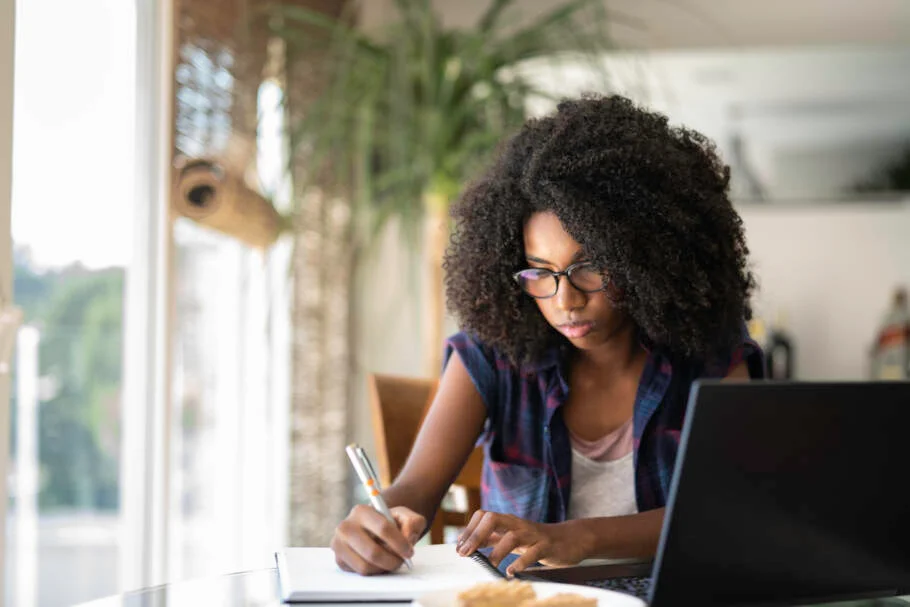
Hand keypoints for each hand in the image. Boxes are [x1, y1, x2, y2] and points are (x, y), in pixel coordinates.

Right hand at [331, 504, 425, 574]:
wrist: (372, 528)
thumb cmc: (389, 522)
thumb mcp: (405, 516)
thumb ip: (412, 522)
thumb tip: (408, 539)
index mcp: (361, 511)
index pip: (383, 528)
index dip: (399, 543)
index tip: (409, 552)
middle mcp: (346, 527)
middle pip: (373, 552)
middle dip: (392, 560)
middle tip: (402, 561)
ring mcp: (339, 544)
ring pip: (366, 566)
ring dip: (384, 568)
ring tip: (391, 561)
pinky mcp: (339, 559)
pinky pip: (360, 572)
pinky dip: (374, 571)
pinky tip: (379, 563)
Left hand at [456, 510, 589, 575]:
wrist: (571, 538)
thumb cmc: (537, 539)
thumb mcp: (512, 536)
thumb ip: (492, 537)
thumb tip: (466, 542)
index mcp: (508, 521)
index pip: (483, 515)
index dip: (469, 529)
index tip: (459, 546)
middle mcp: (518, 524)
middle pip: (493, 519)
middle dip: (477, 535)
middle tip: (466, 553)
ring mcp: (533, 534)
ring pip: (512, 536)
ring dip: (498, 550)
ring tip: (489, 564)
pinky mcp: (547, 546)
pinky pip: (534, 552)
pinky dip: (521, 562)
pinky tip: (512, 571)